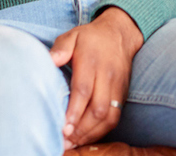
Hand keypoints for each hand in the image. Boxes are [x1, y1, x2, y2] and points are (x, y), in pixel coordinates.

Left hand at [50, 7, 143, 148]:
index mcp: (92, 61)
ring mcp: (117, 87)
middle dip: (82, 128)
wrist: (120, 33)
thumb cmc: (90, 38)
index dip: (74, 111)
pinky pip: (115, 117)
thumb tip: (52, 61)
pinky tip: (86, 137)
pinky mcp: (123, 94)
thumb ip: (61, 48)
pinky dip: (101, 131)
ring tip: (73, 143)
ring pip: (109, 116)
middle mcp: (107, 76)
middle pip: (98, 108)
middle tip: (65, 140)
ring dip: (91, 133)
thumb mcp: (72, 35)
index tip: (63, 127)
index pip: (84, 90)